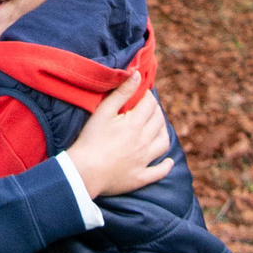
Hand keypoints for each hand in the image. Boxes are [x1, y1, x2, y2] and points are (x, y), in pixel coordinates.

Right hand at [71, 67, 173, 202]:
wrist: (84, 172)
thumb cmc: (90, 140)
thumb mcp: (103, 112)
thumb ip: (122, 92)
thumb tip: (137, 75)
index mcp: (135, 124)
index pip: (150, 104)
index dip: (147, 96)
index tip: (141, 94)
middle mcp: (144, 141)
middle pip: (159, 121)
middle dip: (155, 110)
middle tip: (147, 108)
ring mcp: (144, 160)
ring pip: (163, 143)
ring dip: (163, 132)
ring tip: (156, 128)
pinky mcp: (140, 177)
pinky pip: (159, 171)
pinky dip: (166, 166)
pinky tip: (168, 162)